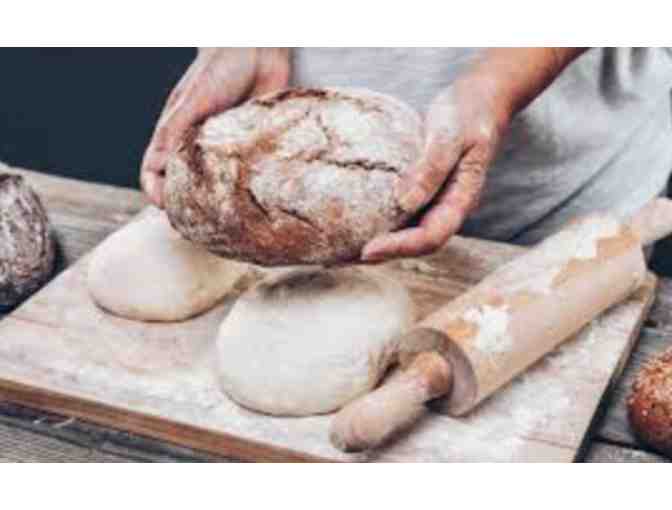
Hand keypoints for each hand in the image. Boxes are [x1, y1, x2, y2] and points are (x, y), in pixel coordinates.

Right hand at [140, 48, 290, 207]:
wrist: (259, 51)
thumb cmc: (219, 70)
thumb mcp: (192, 101)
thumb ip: (174, 131)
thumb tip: (157, 169)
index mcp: (176, 135)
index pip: (156, 172)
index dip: (156, 192)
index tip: (166, 208)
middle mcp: (198, 146)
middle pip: (185, 185)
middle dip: (187, 206)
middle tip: (198, 225)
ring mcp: (225, 150)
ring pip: (216, 185)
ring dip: (217, 202)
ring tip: (223, 221)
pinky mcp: (251, 149)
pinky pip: (246, 174)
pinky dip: (246, 189)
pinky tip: (251, 201)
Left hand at [362, 77, 510, 260]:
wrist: (479, 99)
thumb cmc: (467, 114)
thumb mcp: (450, 135)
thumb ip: (431, 168)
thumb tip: (404, 202)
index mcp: (461, 200)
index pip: (431, 237)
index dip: (400, 247)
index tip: (367, 250)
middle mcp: (448, 207)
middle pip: (417, 244)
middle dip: (385, 254)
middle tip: (345, 258)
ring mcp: (436, 201)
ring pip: (409, 232)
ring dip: (381, 242)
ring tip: (344, 248)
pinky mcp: (423, 190)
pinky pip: (402, 212)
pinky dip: (381, 220)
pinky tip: (356, 219)